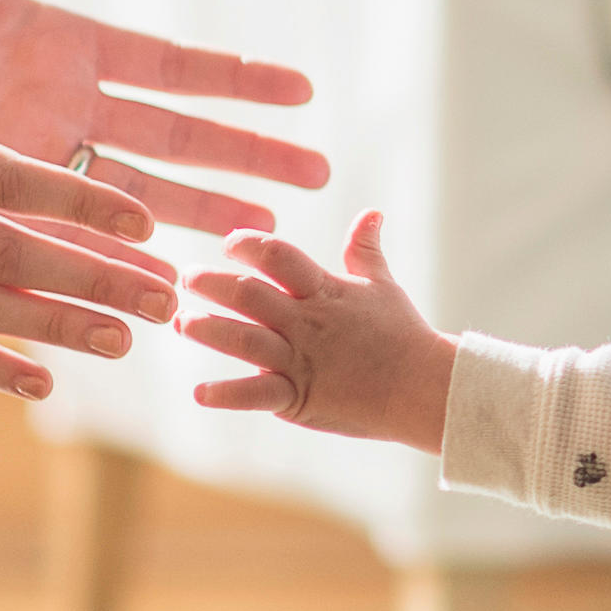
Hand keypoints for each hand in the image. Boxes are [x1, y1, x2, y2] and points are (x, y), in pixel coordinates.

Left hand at [185, 211, 461, 451]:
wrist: (427, 388)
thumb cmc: (404, 335)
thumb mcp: (382, 286)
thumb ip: (365, 250)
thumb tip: (371, 213)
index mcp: (326, 291)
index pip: (279, 255)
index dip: (248, 244)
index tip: (229, 243)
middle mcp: (308, 322)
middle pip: (250, 294)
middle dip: (212, 283)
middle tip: (185, 277)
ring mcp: (302, 361)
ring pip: (245, 340)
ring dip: (209, 329)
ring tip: (183, 321)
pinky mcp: (301, 398)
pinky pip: (258, 394)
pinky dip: (227, 395)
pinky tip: (199, 392)